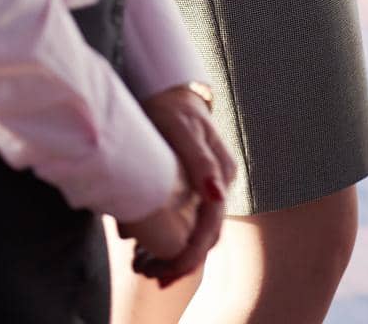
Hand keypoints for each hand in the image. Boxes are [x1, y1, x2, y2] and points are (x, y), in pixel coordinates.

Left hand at [126, 83, 235, 286]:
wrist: (169, 90)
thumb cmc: (171, 108)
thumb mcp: (182, 129)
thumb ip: (200, 161)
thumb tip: (216, 195)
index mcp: (221, 172)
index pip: (211, 225)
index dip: (191, 254)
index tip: (166, 273)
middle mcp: (220, 183)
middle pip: (207, 234)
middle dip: (181, 260)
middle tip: (152, 276)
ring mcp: (210, 185)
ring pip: (199, 230)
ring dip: (176, 253)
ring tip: (146, 267)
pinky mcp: (196, 186)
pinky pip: (190, 220)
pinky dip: (172, 239)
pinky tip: (149, 248)